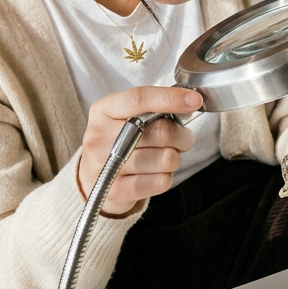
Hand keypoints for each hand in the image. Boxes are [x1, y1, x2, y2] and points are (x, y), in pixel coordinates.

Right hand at [77, 87, 199, 216]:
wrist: (93, 180)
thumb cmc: (117, 142)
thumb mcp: (123, 117)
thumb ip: (150, 108)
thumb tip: (189, 102)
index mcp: (103, 110)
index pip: (139, 99)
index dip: (170, 98)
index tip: (194, 100)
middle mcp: (99, 136)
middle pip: (159, 131)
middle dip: (181, 136)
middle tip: (182, 139)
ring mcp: (106, 165)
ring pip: (165, 158)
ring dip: (175, 158)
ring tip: (165, 157)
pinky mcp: (116, 190)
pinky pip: (160, 181)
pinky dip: (167, 177)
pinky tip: (156, 174)